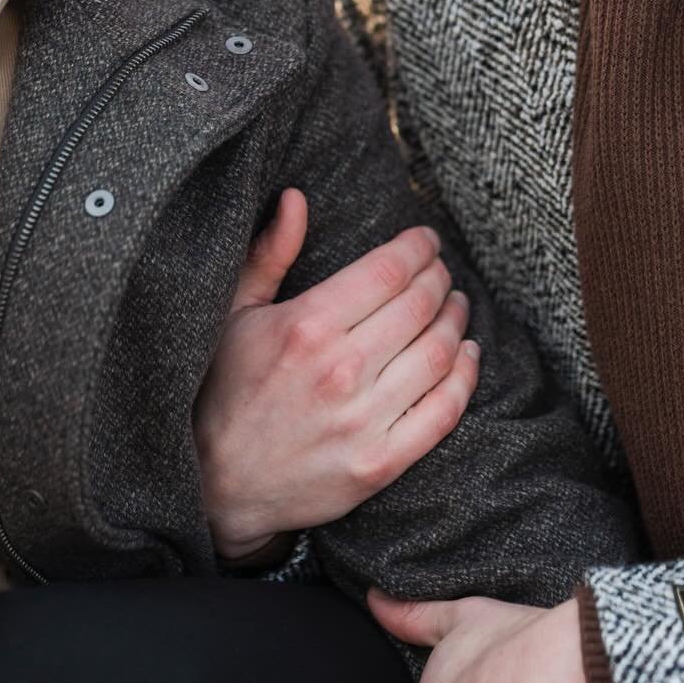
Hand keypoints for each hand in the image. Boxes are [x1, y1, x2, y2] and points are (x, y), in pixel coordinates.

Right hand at [194, 187, 478, 559]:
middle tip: (441, 270)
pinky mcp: (380, 463)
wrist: (218, 484)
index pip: (387, 270)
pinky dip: (464, 376)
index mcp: (305, 326)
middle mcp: (340, 370)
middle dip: (439, 277)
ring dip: (456, 320)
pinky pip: (443, 412)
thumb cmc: (224, 390)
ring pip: (438, 353)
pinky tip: (466, 354)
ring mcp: (363, 421)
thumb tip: (296, 198)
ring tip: (455, 305)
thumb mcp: (235, 314)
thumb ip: (269, 253)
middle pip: (419, 305)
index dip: (417, 247)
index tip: (426, 239)